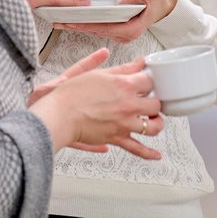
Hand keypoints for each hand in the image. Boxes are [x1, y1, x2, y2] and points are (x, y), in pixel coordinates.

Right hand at [30, 56, 164, 158]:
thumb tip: (139, 63)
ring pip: (153, 126)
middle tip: (151, 99)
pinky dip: (148, 153)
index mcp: (125, 86)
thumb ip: (123, 69)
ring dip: (157, 122)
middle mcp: (129, 105)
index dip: (151, 79)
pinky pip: (137, 148)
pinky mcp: (117, 138)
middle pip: (156, 104)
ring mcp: (125, 124)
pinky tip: (156, 154)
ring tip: (153, 119)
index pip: (150, 81)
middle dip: (155, 100)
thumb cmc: (73, 93)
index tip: (149, 80)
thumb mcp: (99, 74)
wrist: (59, 114)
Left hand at [53, 0, 178, 42]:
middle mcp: (125, 33)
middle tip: (59, 20)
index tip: (73, 20)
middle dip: (78, 25)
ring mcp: (120, 32)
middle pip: (97, 31)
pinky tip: (72, 16)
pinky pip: (99, 25)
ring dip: (79, 24)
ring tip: (61, 19)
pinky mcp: (116, 27)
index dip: (88, 24)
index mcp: (132, 28)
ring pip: (96, 30)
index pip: (106, 28)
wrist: (165, 2)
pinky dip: (86, 21)